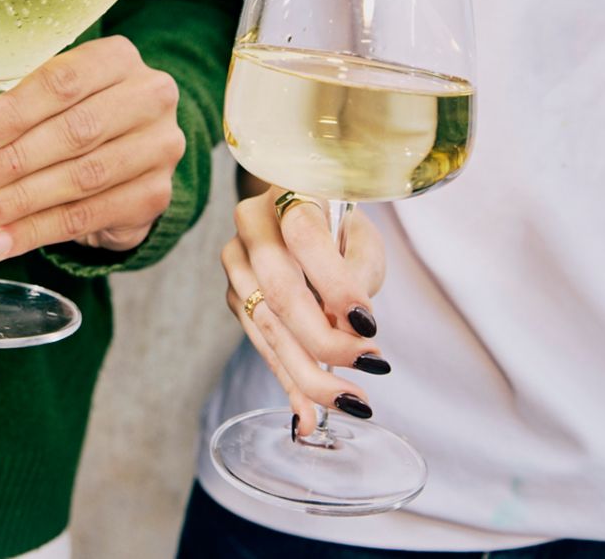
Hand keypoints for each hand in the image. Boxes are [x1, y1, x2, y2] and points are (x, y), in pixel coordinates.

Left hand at [0, 35, 184, 260]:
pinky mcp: (156, 195)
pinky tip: (2, 241)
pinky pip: (90, 216)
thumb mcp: (32, 103)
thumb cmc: (69, 118)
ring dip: (19, 202)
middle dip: (9, 161)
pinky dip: (38, 231)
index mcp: (116, 59)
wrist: (125, 159)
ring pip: (82, 178)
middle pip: (75, 131)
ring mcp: (159, 147)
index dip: (10, 113)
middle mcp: (148, 97)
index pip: (61, 81)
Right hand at [221, 188, 387, 432]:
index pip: (304, 237)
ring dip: (309, 372)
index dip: (335, 284)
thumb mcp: (360, 234)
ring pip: (268, 325)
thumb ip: (358, 272)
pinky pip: (261, 343)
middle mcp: (251, 225)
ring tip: (349, 402)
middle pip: (280, 290)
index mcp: (287, 191)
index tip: (370, 328)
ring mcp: (236, 262)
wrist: (295, 211)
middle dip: (324, 341)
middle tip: (369, 369)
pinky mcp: (235, 296)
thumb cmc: (338, 222)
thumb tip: (351, 329)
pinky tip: (308, 413)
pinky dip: (288, 380)